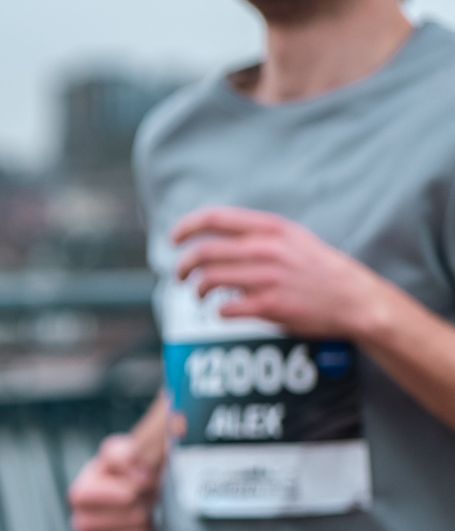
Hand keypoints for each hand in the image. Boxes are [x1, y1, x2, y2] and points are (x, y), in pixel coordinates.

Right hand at [68, 434, 162, 530]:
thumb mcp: (133, 451)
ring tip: (150, 522)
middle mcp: (81, 522)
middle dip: (129, 515)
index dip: (110, 495)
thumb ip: (129, 454)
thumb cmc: (142, 473)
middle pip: (92, 525)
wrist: (157, 499)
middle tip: (145, 506)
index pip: (81, 497)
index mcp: (81, 493)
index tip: (135, 491)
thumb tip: (137, 476)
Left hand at [172, 205, 396, 341]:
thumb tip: (217, 237)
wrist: (357, 300)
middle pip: (203, 252)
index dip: (186, 227)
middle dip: (183, 266)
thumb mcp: (294, 238)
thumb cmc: (321, 270)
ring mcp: (267, 278)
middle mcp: (266, 249)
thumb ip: (259, 235)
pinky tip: (225, 311)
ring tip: (200, 294)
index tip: (173, 238)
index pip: (214, 218)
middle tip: (180, 275)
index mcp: (272, 228)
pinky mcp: (269, 306)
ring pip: (209, 281)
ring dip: (197, 290)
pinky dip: (218, 311)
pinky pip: (225, 308)